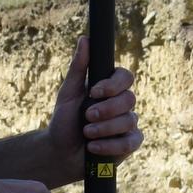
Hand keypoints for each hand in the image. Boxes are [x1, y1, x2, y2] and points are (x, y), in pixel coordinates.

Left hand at [48, 35, 143, 180]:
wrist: (61, 153)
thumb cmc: (65, 121)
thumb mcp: (68, 93)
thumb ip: (78, 67)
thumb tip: (85, 38)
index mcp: (109, 88)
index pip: (125, 77)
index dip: (113, 85)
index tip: (94, 92)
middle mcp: (122, 104)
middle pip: (129, 99)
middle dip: (107, 109)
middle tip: (87, 116)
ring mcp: (127, 124)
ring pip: (129, 121)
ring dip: (104, 128)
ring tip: (86, 133)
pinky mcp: (129, 144)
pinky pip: (130, 142)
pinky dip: (111, 145)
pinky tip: (94, 147)